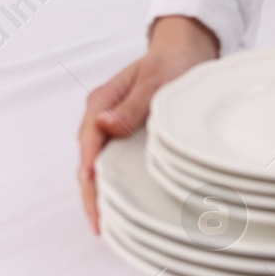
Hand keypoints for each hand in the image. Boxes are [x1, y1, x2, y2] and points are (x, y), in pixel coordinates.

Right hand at [77, 16, 218, 234]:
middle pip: (89, 160)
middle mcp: (101, 118)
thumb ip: (131, 104)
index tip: (91, 186)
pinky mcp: (126, 138)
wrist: (185, 49)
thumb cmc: (171, 61)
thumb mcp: (155, 79)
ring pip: (100, 167)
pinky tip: (122, 208)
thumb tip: (103, 125)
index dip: (90, 165)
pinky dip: (114, 186)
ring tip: (106, 226)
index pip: (89, 138)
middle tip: (98, 224)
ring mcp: (112, 129)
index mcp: (101, 102)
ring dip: (100, 194)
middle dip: (90, 193)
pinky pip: (115, 164)